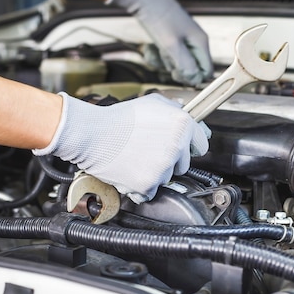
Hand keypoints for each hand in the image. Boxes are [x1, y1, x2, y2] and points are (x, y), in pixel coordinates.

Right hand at [33, 93, 208, 202]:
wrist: (92, 134)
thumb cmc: (119, 118)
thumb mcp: (152, 102)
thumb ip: (175, 110)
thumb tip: (189, 116)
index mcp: (182, 124)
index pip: (201, 144)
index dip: (190, 147)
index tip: (184, 149)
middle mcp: (177, 146)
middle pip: (184, 165)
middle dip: (170, 161)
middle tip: (148, 151)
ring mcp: (163, 167)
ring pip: (167, 178)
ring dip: (154, 173)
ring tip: (136, 157)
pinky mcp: (149, 184)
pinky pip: (151, 191)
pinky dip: (141, 186)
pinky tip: (131, 170)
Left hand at [107, 0, 212, 85]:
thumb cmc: (159, 18)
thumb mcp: (171, 45)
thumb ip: (185, 64)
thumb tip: (196, 80)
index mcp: (201, 42)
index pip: (206, 71)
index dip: (192, 77)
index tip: (176, 74)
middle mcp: (195, 42)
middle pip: (191, 69)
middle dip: (176, 70)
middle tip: (164, 62)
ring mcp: (184, 40)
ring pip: (178, 63)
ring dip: (164, 62)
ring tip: (154, 50)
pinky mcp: (173, 39)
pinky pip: (169, 55)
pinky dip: (159, 55)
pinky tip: (151, 48)